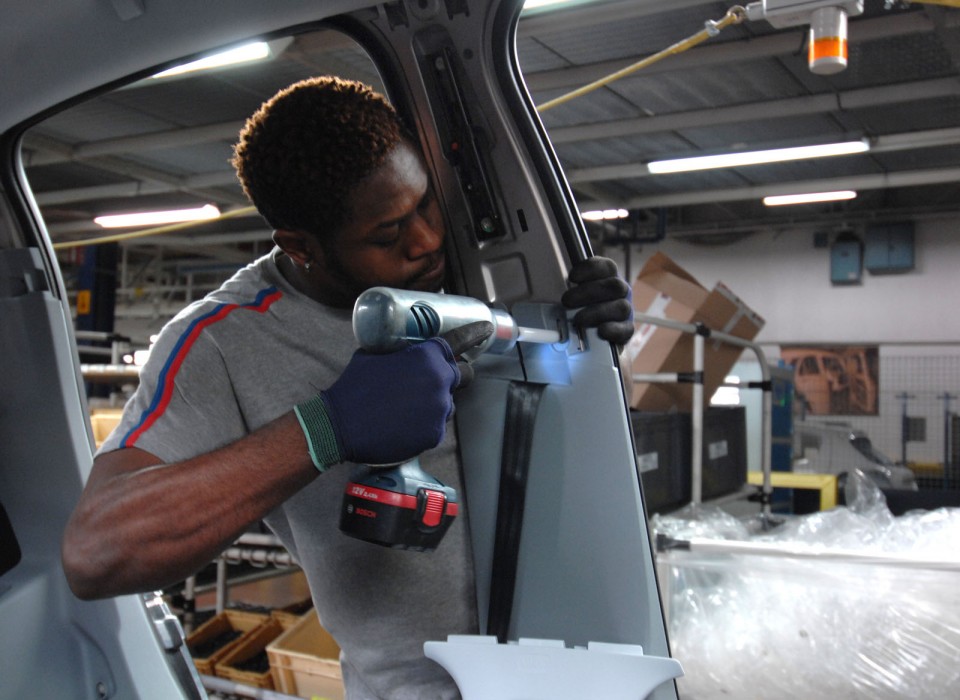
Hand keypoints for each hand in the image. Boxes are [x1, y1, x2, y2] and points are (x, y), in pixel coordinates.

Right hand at [317, 321, 492, 464]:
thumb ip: (400, 352)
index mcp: (427, 357)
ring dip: (434, 401)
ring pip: (447, 403)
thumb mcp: (375, 355)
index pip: (460, 341)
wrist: (341, 425)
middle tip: (435, 378)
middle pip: (463, 375)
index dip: (475, 333)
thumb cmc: (354, 386)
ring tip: (406, 406)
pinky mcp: (434, 434)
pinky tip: (402, 422)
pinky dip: (424, 423)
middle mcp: (440, 381)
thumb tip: (404, 350)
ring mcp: (439, 410)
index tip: (486, 330)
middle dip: (455, 374)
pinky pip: (435, 425)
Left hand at [560, 256, 633, 344]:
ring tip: (578, 320)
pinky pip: (626, 330)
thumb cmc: (579, 310)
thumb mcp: (572, 297)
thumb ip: (569, 291)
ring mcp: (625, 312)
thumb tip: (547, 284)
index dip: (591, 269)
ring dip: (597, 312)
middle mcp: (620, 293)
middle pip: (615, 286)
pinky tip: (601, 331)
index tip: (572, 277)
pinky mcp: (626, 331)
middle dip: (588, 292)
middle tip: (567, 301)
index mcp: (609, 279)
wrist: (590, 337)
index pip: (607, 267)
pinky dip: (613, 330)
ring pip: (621, 307)